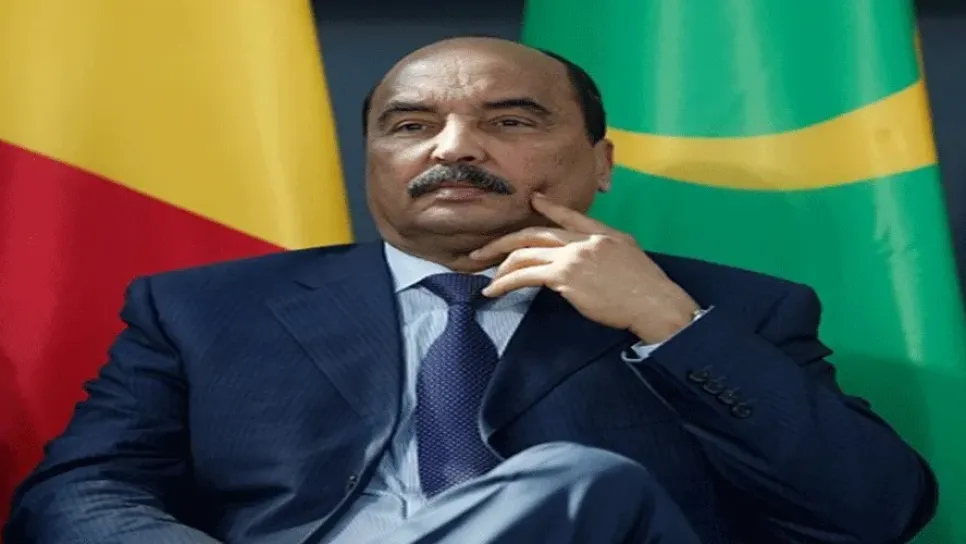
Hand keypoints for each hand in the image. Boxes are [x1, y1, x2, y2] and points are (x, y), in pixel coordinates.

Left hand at [471, 193, 699, 343]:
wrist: (654, 302)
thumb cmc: (648, 289)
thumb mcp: (630, 256)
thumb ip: (607, 249)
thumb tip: (589, 258)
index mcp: (602, 233)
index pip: (570, 216)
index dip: (549, 207)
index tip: (534, 200)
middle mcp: (584, 240)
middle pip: (534, 233)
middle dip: (504, 242)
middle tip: (482, 251)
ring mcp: (572, 256)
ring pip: (525, 253)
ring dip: (501, 266)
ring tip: (487, 279)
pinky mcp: (564, 277)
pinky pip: (525, 275)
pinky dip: (505, 283)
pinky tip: (494, 291)